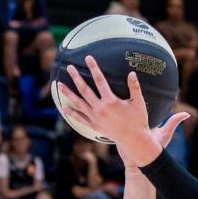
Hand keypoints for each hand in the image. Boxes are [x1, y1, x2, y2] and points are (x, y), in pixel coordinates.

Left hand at [54, 61, 186, 167]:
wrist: (133, 140)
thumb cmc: (138, 120)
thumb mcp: (138, 103)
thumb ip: (134, 87)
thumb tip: (132, 73)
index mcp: (110, 101)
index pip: (100, 80)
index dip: (94, 68)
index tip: (88, 58)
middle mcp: (100, 109)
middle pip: (85, 90)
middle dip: (76, 77)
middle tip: (69, 67)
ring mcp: (95, 118)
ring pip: (78, 103)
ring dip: (68, 93)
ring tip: (59, 84)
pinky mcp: (94, 126)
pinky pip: (80, 118)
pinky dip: (71, 113)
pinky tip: (64, 108)